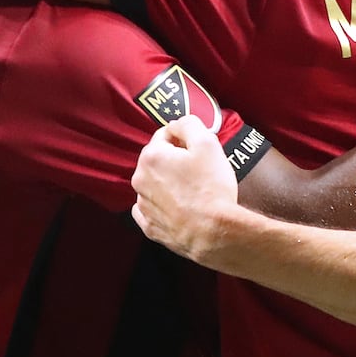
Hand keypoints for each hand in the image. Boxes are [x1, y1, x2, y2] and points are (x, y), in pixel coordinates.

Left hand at [131, 117, 240, 264]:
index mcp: (151, 157)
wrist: (214, 232)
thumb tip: (179, 124)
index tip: (197, 149)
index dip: (184, 138)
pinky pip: (153, 209)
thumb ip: (189, 124)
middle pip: (158, 159)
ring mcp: (144, 206)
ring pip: (156, 184)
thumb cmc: (212, 189)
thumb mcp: (208, 143)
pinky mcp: (150, 227)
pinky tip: (182, 207)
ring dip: (171, 183)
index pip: (165, 135)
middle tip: (200, 170)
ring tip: (194, 191)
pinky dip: (164, 206)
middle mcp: (140, 180)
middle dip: (176, 161)